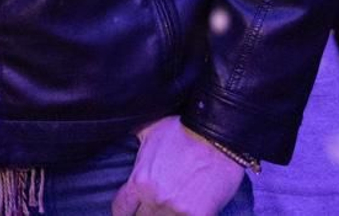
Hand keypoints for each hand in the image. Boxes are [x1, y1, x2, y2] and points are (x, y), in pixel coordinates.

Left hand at [111, 117, 245, 215]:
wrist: (217, 137)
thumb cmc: (183, 130)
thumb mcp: (148, 131)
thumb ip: (133, 142)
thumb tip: (122, 136)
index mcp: (139, 181)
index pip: (121, 209)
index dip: (123, 212)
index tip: (129, 211)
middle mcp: (155, 199)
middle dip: (144, 214)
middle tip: (151, 207)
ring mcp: (177, 210)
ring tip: (168, 210)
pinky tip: (185, 214)